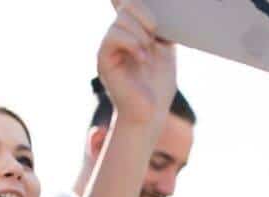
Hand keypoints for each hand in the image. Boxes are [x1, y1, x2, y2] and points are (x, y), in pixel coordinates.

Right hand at [98, 1, 176, 126]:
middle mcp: (117, 36)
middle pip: (127, 6)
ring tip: (148, 53)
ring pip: (122, 20)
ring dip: (142, 34)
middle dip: (146, 16)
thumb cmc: (158, 85)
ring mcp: (108, 47)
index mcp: (131, 31)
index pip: (124, 4)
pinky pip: (114, 36)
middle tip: (156, 37)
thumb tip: (162, 8)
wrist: (151, 113)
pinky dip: (132, 44)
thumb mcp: (165, 49)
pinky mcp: (104, 59)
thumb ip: (161, 27)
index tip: (138, 9)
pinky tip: (142, 58)